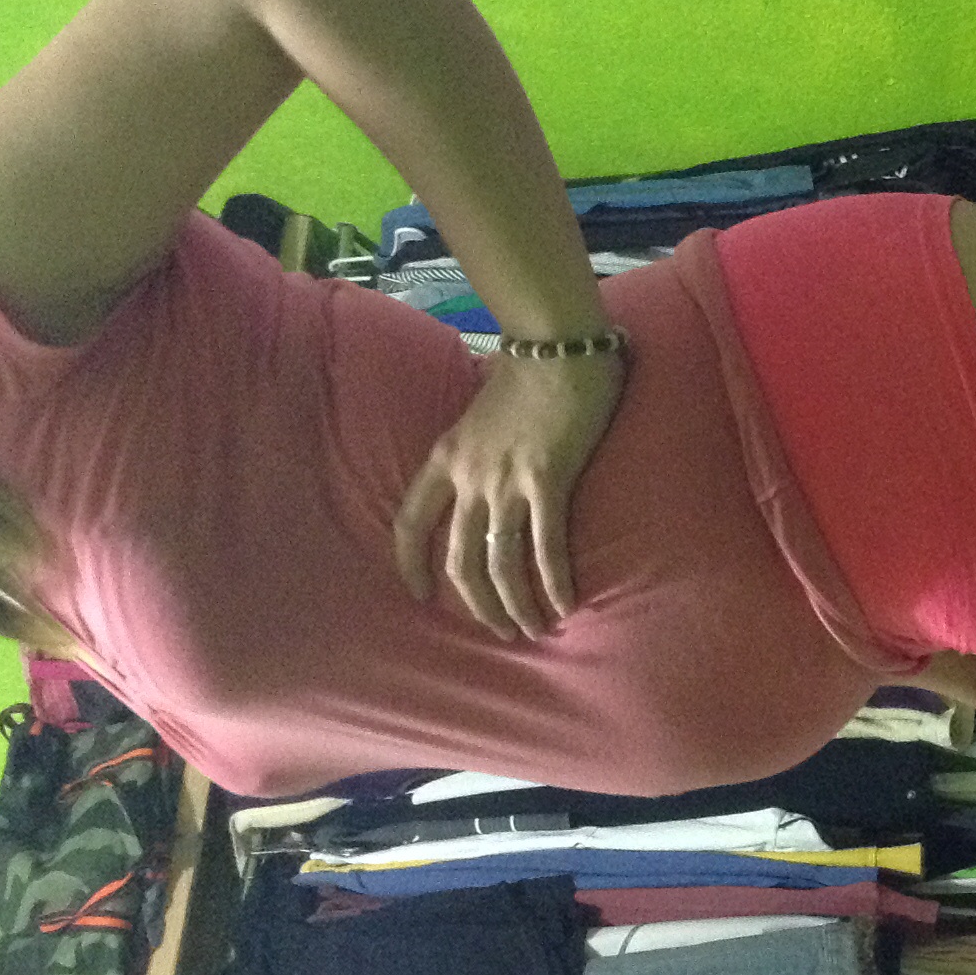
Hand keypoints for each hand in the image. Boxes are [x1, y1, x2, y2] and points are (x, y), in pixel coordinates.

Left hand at [394, 352, 619, 639]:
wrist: (557, 346)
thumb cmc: (529, 370)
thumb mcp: (481, 414)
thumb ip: (478, 449)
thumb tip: (493, 473)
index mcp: (446, 458)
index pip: (411, 523)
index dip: (410, 564)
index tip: (418, 594)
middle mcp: (469, 477)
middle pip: (460, 560)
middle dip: (479, 604)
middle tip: (500, 629)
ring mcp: (506, 482)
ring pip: (500, 563)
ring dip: (515, 604)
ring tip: (533, 628)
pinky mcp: (547, 482)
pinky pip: (546, 546)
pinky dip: (554, 581)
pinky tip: (565, 604)